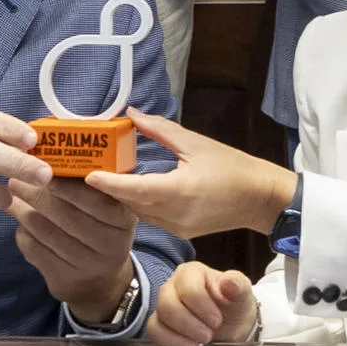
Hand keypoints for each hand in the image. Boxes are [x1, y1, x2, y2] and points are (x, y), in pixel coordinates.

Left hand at [6, 175, 137, 323]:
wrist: (100, 283)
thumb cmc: (100, 232)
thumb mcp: (107, 211)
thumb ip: (87, 187)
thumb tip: (48, 158)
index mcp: (123, 220)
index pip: (95, 200)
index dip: (68, 186)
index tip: (45, 170)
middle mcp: (110, 245)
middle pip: (66, 215)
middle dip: (36, 194)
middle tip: (16, 178)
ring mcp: (87, 265)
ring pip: (46, 232)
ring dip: (24, 212)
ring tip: (14, 196)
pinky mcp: (64, 280)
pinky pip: (35, 250)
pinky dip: (23, 233)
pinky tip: (21, 224)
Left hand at [83, 109, 296, 239]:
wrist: (260, 199)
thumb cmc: (232, 167)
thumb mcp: (195, 143)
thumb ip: (160, 130)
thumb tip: (132, 114)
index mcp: (180, 191)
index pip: (135, 190)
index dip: (110, 184)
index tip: (88, 175)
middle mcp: (174, 214)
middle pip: (130, 203)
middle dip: (108, 188)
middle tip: (86, 169)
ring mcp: (176, 226)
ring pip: (137, 213)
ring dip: (121, 197)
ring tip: (102, 177)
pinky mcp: (179, 231)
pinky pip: (149, 218)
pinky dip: (136, 204)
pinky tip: (128, 189)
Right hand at [146, 263, 256, 345]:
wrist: (232, 328)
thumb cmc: (234, 306)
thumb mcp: (242, 295)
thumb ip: (238, 285)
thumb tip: (229, 282)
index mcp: (190, 273)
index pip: (187, 288)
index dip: (201, 307)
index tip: (217, 321)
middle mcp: (170, 288)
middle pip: (166, 306)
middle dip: (188, 325)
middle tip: (208, 336)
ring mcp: (161, 310)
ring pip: (155, 325)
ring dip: (178, 341)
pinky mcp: (158, 330)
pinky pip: (154, 342)